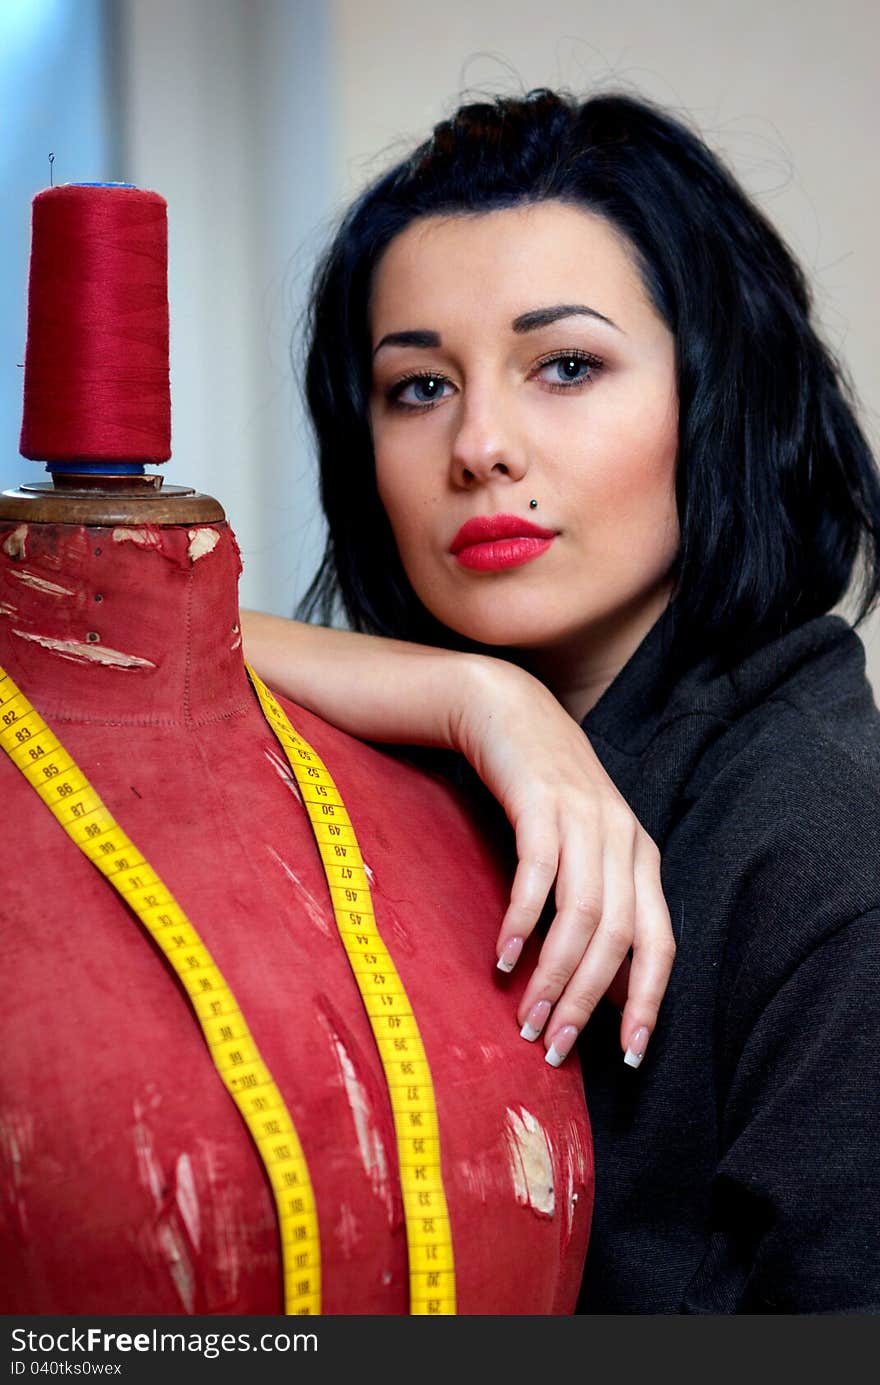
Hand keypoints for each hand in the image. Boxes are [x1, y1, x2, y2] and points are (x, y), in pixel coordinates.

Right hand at [453, 657, 674, 1067]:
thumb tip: (589, 986)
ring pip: (583, 913)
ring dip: (554, 973)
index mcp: (642, 858)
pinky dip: (522, 920)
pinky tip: (501, 955)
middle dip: (588, 1001)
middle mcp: (624, 839)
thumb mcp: (583, 847)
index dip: (646, 1000)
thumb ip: (594, 903)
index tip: (625, 1055)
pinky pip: (539, 873)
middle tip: (553, 1047)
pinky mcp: (541, 801)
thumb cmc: (543, 791)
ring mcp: (585, 817)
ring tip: (525, 1015)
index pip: (660, 943)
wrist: (508, 711)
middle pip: (620, 937)